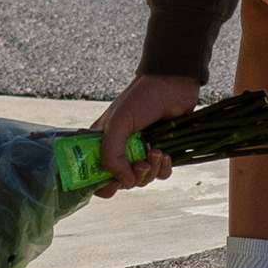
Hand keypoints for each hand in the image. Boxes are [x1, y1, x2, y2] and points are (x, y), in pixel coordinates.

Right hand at [92, 72, 199, 190]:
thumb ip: (111, 155)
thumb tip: (124, 181)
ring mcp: (141, 152)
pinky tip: (166, 154)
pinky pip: (161, 174)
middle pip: (122, 181)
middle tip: (141, 164)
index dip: (104, 183)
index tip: (115, 179)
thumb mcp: (118, 124)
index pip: (94, 175)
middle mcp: (120, 151)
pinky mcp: (161, 152)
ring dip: (151, 171)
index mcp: (102, 143)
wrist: (173, 84)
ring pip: (143, 179)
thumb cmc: (141, 98)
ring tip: (156, 152)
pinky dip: (164, 169)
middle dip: (133, 177)